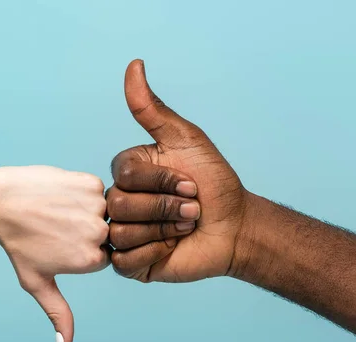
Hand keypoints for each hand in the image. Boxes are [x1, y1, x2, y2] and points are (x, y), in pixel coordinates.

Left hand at [0, 166, 109, 341]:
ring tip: (57, 210)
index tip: (58, 244)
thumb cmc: (17, 244)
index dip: (79, 251)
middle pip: (105, 235)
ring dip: (85, 210)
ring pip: (103, 211)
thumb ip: (58, 315)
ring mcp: (97, 206)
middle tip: (55, 226)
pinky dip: (83, 191)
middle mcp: (99, 233)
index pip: (101, 258)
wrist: (0, 201)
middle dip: (84, 231)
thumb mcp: (37, 282)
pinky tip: (60, 195)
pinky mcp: (92, 183)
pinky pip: (98, 190)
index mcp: (91, 260)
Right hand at [107, 60, 248, 282]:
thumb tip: (134, 64)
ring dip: (164, 230)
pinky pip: (124, 262)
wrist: (235, 227)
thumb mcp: (186, 140)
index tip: (190, 184)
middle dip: (166, 207)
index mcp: (129, 173)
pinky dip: (155, 252)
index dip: (160, 181)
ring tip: (187, 227)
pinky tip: (173, 247)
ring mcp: (124, 233)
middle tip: (193, 210)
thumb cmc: (214, 183)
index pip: (123, 174)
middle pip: (119, 204)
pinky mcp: (131, 264)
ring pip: (121, 233)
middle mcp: (121, 201)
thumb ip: (153, 109)